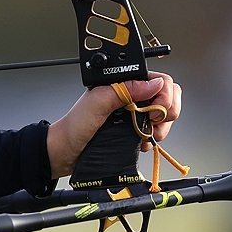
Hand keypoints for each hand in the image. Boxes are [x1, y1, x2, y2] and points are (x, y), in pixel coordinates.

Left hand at [46, 72, 181, 177]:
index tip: (157, 110)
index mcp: (121, 83)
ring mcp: (133, 112)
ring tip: (148, 135)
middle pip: (166, 95)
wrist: (65, 152)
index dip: (163, 94)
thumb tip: (153, 84)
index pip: (157, 79)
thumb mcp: (97, 103)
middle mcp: (130, 95)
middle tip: (154, 122)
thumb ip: (124, 90)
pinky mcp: (134, 128)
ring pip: (164, 113)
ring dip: (162, 126)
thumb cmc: (73, 126)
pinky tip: (142, 142)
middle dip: (167, 111)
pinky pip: (156, 129)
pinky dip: (154, 136)